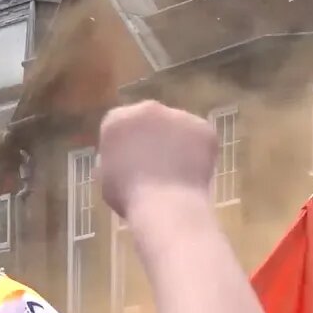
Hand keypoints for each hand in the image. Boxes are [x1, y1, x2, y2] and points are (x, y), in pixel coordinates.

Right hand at [98, 101, 216, 221]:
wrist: (165, 203)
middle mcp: (146, 108)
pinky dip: (202, 153)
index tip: (138, 159)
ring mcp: (178, 115)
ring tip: (182, 172)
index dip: (133, 143)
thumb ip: (118, 159)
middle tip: (163, 163)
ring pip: (180, 128)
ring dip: (181, 143)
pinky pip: (202, 138)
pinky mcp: (203, 127)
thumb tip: (127, 161)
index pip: (124, 125)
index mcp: (117, 119)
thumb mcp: (108, 177)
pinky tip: (196, 172)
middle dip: (157, 137)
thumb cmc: (130, 197)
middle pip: (153, 119)